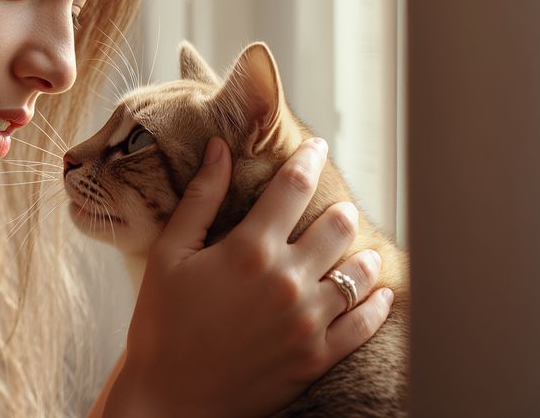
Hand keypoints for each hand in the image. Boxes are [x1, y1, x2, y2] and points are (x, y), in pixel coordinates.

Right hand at [104, 137, 393, 416]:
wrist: (169, 399)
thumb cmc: (160, 324)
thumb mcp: (168, 254)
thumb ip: (200, 199)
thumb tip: (218, 148)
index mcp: (249, 250)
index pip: (293, 187)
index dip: (309, 159)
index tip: (317, 146)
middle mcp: (286, 281)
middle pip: (336, 226)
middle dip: (338, 208)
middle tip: (336, 206)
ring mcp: (307, 321)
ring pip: (357, 272)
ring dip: (360, 253)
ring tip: (358, 245)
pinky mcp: (316, 357)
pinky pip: (364, 323)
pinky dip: (377, 303)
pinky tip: (379, 292)